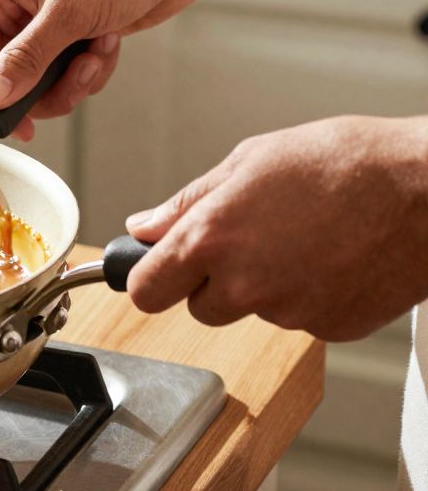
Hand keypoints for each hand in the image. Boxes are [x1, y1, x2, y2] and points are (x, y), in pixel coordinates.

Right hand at [0, 0, 207, 139]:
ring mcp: (43, 25)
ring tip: (97, 52)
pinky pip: (68, 78)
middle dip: (44, 88)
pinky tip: (109, 41)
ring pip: (40, 85)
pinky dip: (92, 69)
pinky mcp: (71, 37)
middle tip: (73, 84)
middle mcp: (14, 9)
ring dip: (74, 80)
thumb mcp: (69, 13)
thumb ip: (26, 58)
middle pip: (6, 79)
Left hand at [125, 116, 427, 340]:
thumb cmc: (346, 163)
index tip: (155, 269)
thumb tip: (145, 226)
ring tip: (307, 236)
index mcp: (210, 240)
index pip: (145, 290)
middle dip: (215, 281)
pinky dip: (310, 294)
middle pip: (200, 307)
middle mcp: (243, 285)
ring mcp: (288, 313)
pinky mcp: (329, 329)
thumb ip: (188, 202)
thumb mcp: (250, 161)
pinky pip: (301, 317)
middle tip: (253, 239)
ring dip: (267, 285)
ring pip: (254, 310)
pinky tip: (335, 257)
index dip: (149, 278)